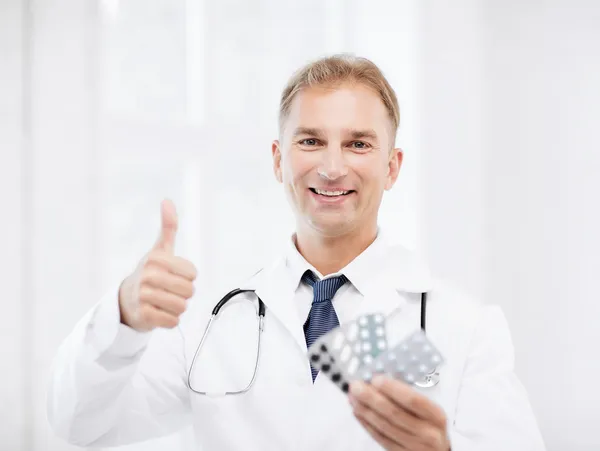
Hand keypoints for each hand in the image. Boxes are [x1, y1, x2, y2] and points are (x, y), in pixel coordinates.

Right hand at [119, 199, 197, 331]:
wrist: (125, 300)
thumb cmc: (149, 272)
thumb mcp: (160, 249)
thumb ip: (168, 227)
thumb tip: (167, 201)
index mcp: (156, 258)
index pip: (192, 273)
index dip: (188, 277)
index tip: (174, 275)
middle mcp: (148, 275)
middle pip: (189, 291)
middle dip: (184, 294)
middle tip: (170, 291)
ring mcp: (144, 296)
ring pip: (182, 307)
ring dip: (178, 308)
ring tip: (165, 302)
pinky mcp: (144, 316)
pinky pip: (173, 321)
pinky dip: (170, 320)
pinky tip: (160, 313)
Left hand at [349, 376, 449, 450]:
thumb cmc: (430, 424)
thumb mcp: (429, 410)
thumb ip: (409, 396)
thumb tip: (380, 380)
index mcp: (436, 416)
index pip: (412, 400)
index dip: (392, 388)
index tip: (375, 378)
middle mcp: (427, 433)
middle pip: (394, 413)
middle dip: (371, 398)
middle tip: (356, 386)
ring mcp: (414, 447)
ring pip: (384, 426)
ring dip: (365, 410)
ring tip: (353, 397)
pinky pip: (380, 438)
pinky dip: (366, 424)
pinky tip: (358, 412)